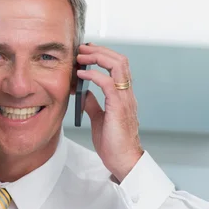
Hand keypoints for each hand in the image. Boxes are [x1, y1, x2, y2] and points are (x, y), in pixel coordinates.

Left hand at [76, 43, 143, 181]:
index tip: (86, 52)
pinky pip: (108, 83)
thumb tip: (83, 92)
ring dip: (97, 57)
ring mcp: (125, 99)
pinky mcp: (119, 107)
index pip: (118, 66)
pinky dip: (94, 75)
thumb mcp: (99, 118)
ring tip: (80, 56)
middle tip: (81, 48)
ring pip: (118, 66)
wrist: (122, 160)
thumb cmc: (113, 142)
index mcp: (123, 95)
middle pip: (120, 60)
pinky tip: (81, 74)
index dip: (103, 55)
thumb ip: (93, 103)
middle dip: (100, 50)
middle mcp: (127, 94)